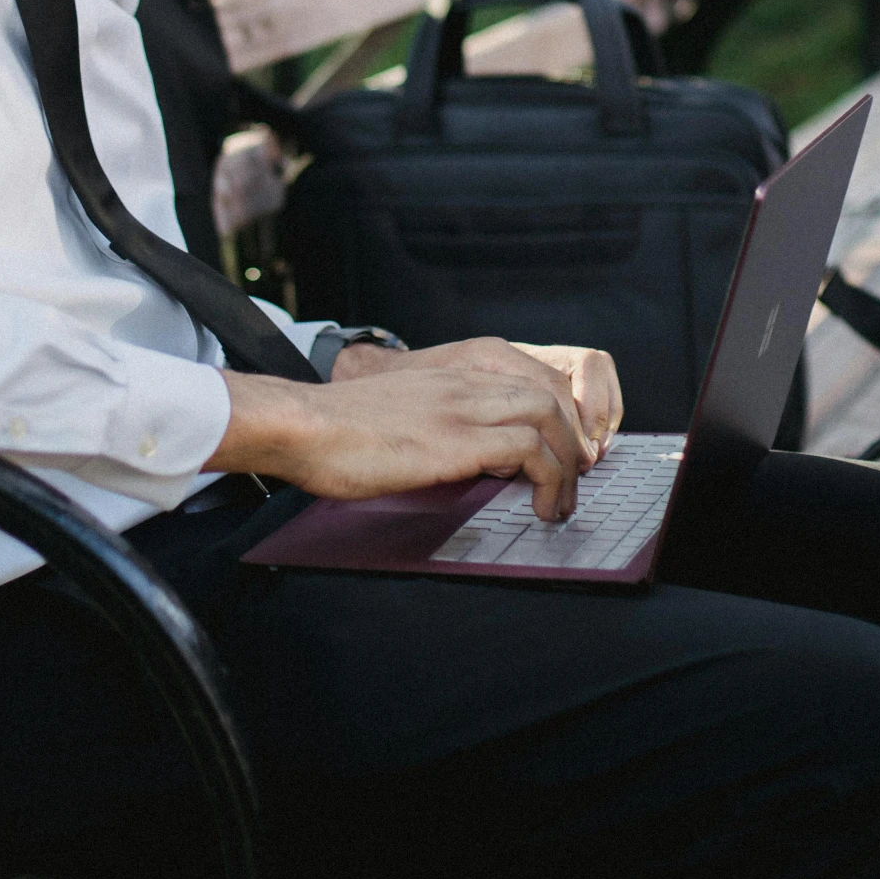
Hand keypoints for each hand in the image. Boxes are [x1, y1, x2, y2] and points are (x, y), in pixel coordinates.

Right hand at [207, 357, 591, 521]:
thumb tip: (469, 458)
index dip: (561, 416)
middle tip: (574, 481)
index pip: (533, 376)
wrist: (304, 425)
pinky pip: (529, 451)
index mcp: (452, 371)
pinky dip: (550, 479)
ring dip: (569, 463)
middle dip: (575, 439)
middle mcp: (465, 380)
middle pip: (550, 394)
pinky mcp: (456, 440)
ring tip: (562, 502)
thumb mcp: (404, 413)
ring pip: (549, 416)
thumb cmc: (341, 429)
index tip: (564, 456)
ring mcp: (462, 405)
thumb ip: (440, 421)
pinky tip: (541, 507)